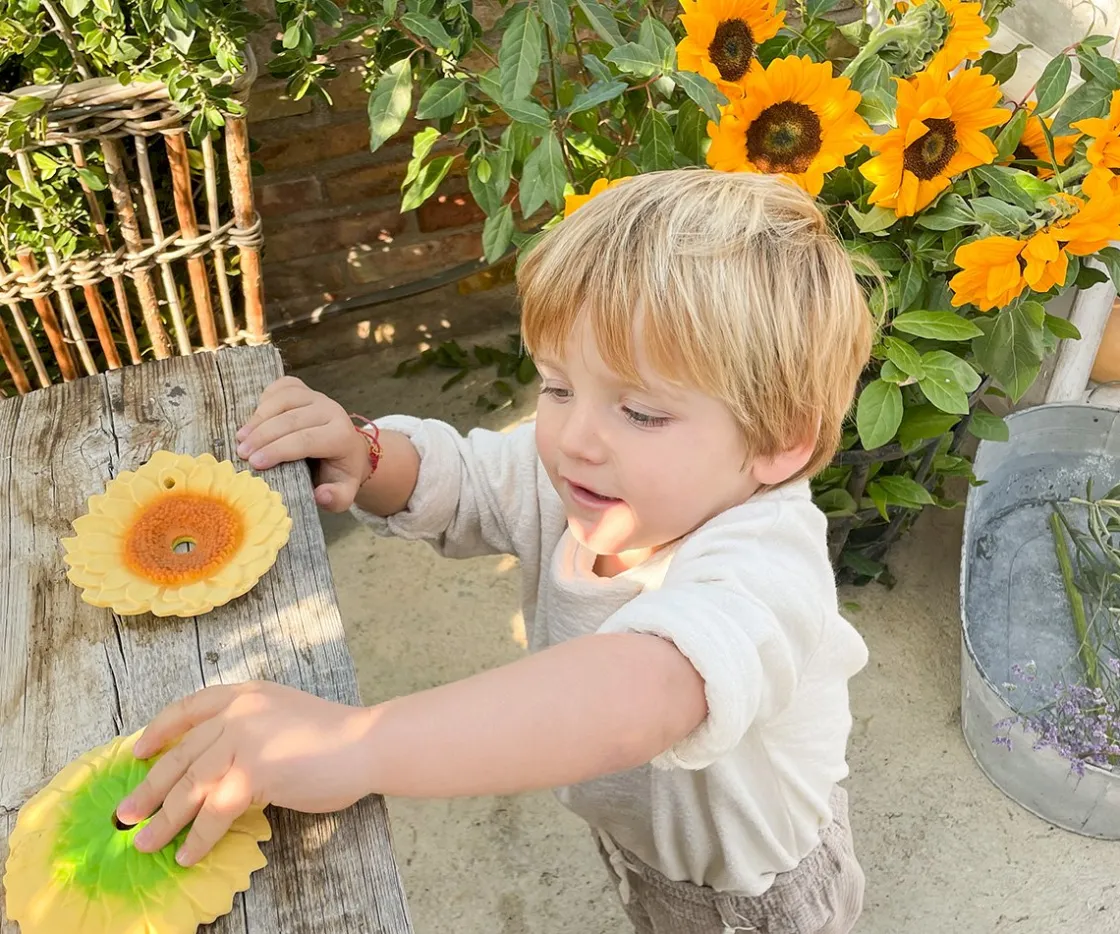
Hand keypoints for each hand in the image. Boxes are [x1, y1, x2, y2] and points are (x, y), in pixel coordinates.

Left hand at [115, 681, 374, 865]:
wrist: (366, 743)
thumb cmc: (333, 735)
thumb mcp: (281, 717)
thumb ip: (248, 733)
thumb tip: (218, 770)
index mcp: (245, 694)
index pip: (189, 708)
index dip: (159, 731)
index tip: (138, 751)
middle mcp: (238, 712)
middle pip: (181, 753)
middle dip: (150, 788)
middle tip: (126, 814)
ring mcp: (244, 740)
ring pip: (190, 785)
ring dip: (164, 819)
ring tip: (145, 842)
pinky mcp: (254, 771)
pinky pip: (215, 810)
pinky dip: (199, 836)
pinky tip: (188, 853)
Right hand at [236, 376, 371, 511]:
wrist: (346, 450)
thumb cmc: (338, 473)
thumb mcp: (342, 492)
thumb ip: (337, 498)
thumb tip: (321, 495)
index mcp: (342, 436)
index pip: (307, 440)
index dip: (279, 450)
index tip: (255, 463)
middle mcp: (332, 411)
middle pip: (292, 419)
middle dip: (263, 436)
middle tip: (242, 453)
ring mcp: (317, 396)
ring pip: (284, 399)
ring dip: (258, 418)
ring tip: (241, 438)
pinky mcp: (305, 389)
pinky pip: (281, 386)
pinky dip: (264, 400)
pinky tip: (253, 419)